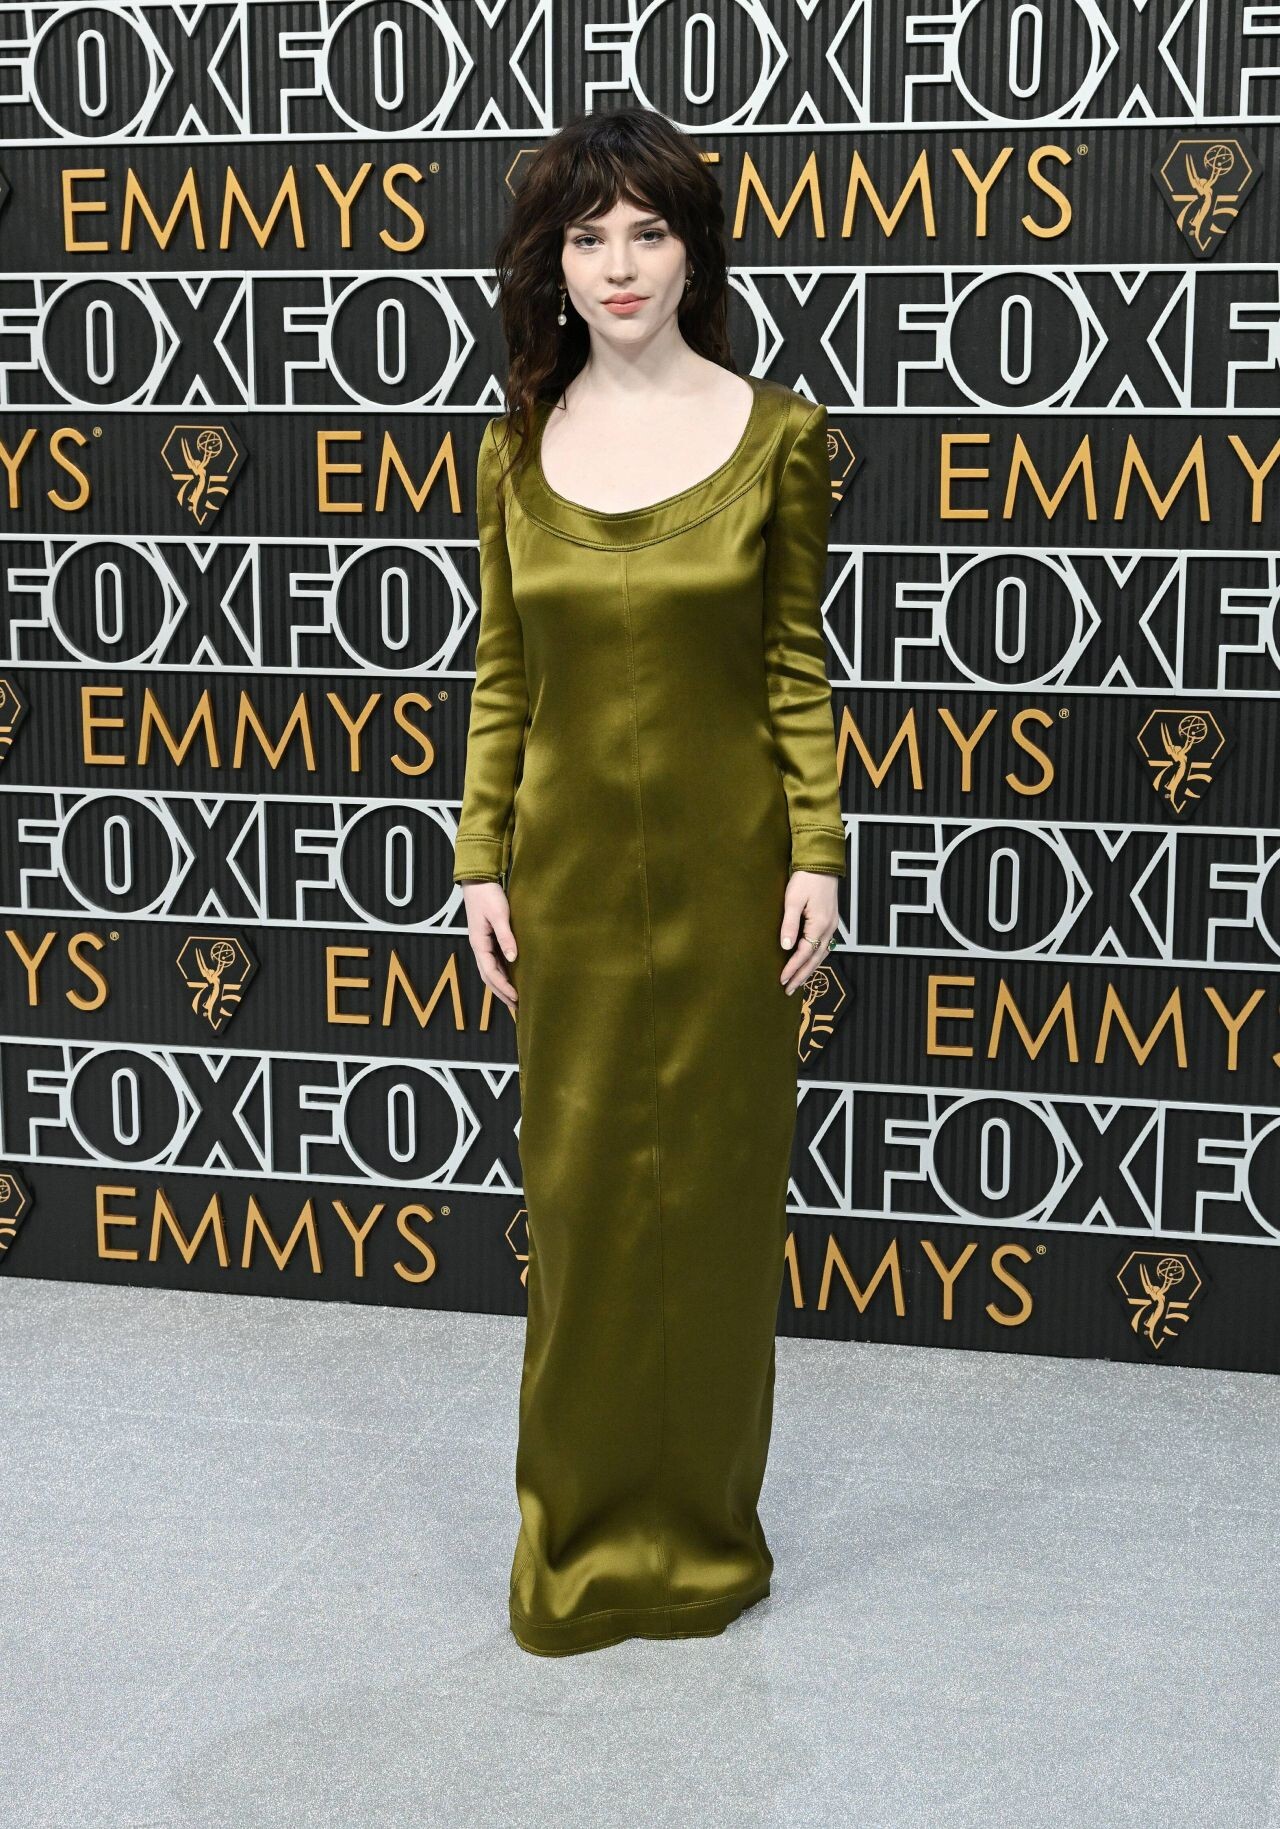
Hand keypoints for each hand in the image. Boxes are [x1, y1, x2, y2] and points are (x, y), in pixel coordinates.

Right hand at [461, 881, 518, 1012]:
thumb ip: (506, 936)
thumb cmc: (488, 896)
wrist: (478, 881)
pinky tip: (511, 979)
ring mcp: (483, 944)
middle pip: (488, 977)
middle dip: (501, 993)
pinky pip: (494, 962)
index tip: (516, 998)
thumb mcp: (499, 915)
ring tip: (514, 999)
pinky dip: (502, 974)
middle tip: (516, 1007)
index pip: (491, 972)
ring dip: (501, 986)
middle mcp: (479, 947)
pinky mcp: (488, 939)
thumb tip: (513, 958)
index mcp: (479, 944)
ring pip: (490, 971)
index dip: (503, 987)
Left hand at [779, 871, 838, 995]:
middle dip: (801, 976)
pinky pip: (823, 946)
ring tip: (797, 981)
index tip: (782, 979)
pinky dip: (814, 958)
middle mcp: (829, 929)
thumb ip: (789, 924)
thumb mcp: (793, 900)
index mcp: (819, 925)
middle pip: (815, 959)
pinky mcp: (830, 922)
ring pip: (821, 955)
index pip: (804, 953)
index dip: (792, 968)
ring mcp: (832, 926)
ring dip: (809, 969)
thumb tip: (786, 947)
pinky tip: (807, 963)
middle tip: (789, 989)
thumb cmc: (806, 879)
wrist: (822, 864)